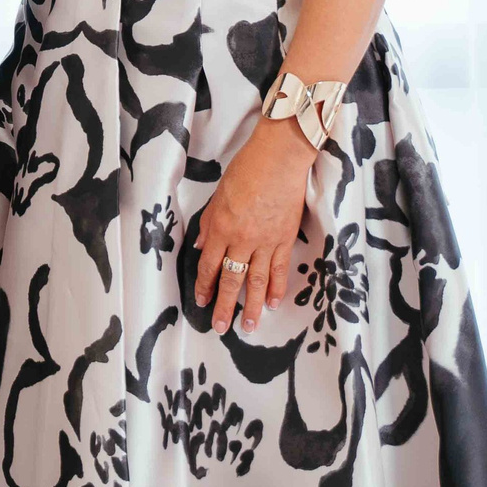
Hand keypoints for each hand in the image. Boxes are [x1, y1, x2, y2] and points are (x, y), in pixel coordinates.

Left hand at [193, 119, 314, 333]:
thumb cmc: (246, 170)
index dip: (205, 285)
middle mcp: (242, 240)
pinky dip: (276, 288)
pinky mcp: (285, 239)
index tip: (201, 301)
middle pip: (231, 280)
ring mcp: (266, 242)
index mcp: (221, 228)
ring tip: (247, 326)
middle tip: (219, 327)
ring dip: (250, 306)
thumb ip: (209, 223)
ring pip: (256, 281)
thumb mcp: (218, 195)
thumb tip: (203, 248)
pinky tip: (272, 304)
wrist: (279, 159)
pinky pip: (279, 269)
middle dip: (224, 306)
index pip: (210, 265)